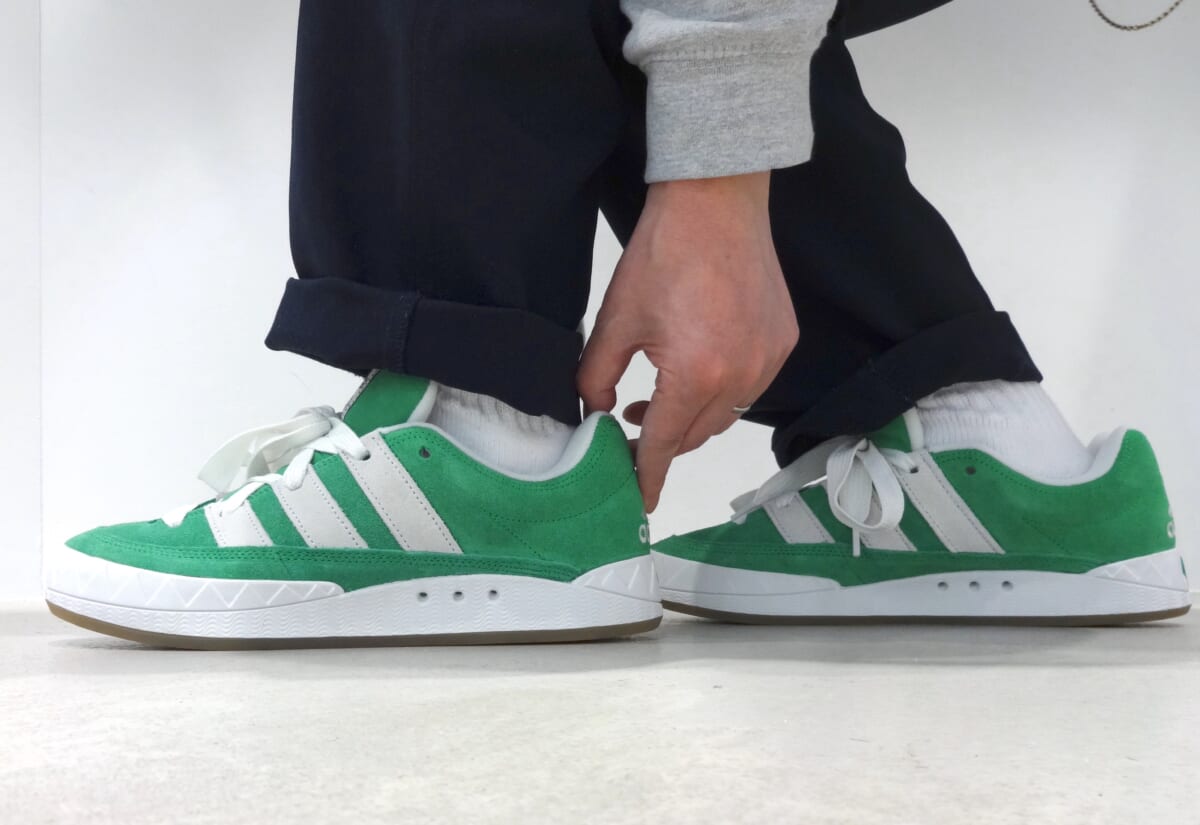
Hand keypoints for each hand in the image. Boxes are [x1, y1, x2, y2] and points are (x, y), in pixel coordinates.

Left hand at [577, 172, 798, 511]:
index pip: (666, 443)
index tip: (637, 500)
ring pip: (726, 415)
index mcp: (697, 372)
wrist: (715, 200)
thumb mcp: (616, 320)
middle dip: (665, 443)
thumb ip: (597, 377)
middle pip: (698, 435)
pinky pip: (750, 386)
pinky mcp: (782, 341)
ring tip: (657, 401)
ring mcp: (769, 358)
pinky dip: (721, 392)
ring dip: (692, 418)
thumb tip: (597, 413)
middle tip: (631, 433)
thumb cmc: (664, 252)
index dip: (647, 474)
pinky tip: (696, 371)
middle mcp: (742, 373)